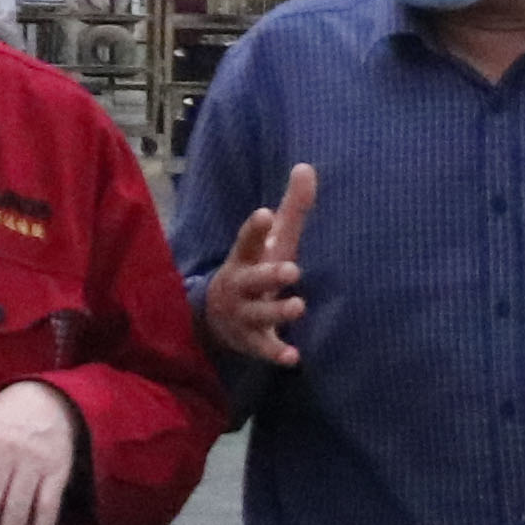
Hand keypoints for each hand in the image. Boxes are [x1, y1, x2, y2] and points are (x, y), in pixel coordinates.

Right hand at [204, 161, 315, 366]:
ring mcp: (243, 315)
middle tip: (292, 270)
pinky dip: (277, 353)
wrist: (218, 316)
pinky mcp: (251, 341)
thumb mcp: (272, 241)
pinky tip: (295, 358)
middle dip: (268, 274)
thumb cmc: (256, 268)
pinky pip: (264, 348)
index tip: (264, 214)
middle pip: (251, 279)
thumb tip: (306, 166)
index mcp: (245, 258)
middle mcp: (241, 286)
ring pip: (258, 314)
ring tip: (299, 306)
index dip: (254, 229)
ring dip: (277, 311)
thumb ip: (291, 208)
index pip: (247, 241)